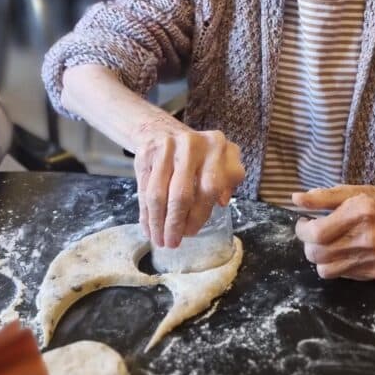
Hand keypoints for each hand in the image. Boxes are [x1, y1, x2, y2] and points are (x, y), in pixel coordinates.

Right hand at [133, 115, 244, 248]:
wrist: (163, 131)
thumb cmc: (199, 154)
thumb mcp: (222, 160)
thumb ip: (230, 177)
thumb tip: (221, 201)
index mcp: (216, 146)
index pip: (210, 187)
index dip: (200, 214)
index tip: (192, 232)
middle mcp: (191, 144)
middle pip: (181, 194)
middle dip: (176, 223)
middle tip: (173, 242)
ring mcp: (165, 148)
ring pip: (158, 194)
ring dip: (158, 222)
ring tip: (159, 240)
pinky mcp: (145, 154)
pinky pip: (143, 190)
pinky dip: (145, 213)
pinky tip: (148, 227)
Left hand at [292, 184, 374, 280]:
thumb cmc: (371, 201)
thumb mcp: (347, 191)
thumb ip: (320, 197)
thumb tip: (296, 199)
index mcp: (360, 212)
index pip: (317, 233)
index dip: (302, 230)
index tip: (304, 222)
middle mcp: (368, 238)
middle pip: (317, 254)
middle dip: (308, 243)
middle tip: (315, 232)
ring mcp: (372, 258)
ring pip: (325, 270)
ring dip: (320, 257)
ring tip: (328, 243)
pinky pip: (341, 275)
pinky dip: (337, 263)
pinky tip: (345, 249)